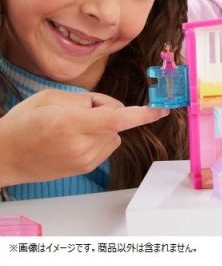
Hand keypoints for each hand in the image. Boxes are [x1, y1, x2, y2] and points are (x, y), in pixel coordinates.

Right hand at [0, 89, 168, 185]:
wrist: (5, 157)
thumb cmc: (22, 124)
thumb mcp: (50, 97)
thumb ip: (86, 99)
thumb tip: (111, 107)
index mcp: (70, 124)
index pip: (116, 119)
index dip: (142, 115)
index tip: (161, 110)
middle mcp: (81, 145)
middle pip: (116, 120)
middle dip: (106, 109)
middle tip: (79, 110)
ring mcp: (85, 160)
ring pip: (114, 133)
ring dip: (103, 125)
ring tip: (72, 126)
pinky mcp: (86, 167)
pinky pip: (107, 144)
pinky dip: (99, 136)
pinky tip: (75, 138)